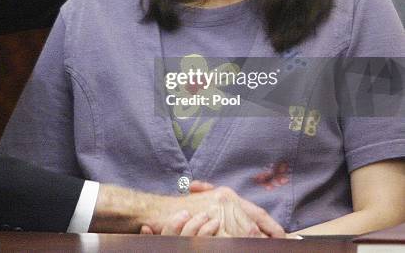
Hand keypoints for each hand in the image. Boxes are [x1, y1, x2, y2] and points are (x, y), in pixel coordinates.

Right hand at [142, 184, 283, 237]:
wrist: (158, 212)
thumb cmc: (181, 211)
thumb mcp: (208, 204)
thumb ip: (227, 213)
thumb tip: (250, 229)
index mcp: (227, 195)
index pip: (257, 213)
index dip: (272, 227)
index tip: (285, 238)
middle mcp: (225, 199)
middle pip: (253, 225)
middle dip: (265, 238)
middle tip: (279, 246)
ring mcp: (217, 212)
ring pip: (243, 234)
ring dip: (251, 243)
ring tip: (260, 248)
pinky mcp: (209, 224)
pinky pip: (228, 240)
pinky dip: (235, 245)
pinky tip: (238, 247)